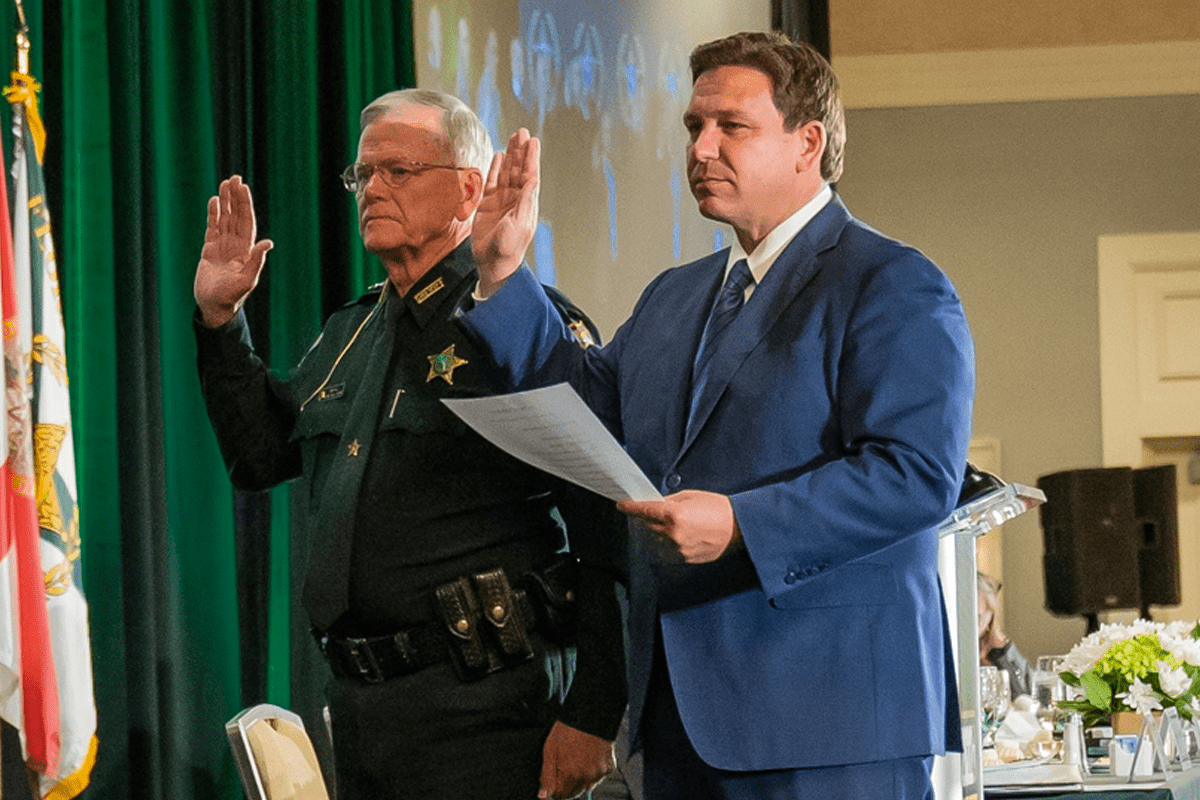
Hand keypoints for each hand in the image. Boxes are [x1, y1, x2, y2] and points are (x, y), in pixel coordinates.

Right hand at [193, 175, 273, 326]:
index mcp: (246, 250)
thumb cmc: (232, 297)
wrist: (214, 307)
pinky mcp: (209, 250)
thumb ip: (256, 261)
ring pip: (224, 219)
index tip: (242, 188)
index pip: (247, 221)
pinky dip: (213, 215)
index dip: (245, 204)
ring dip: (224, 202)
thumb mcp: (247, 280)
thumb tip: (268, 242)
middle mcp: (236, 245)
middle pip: (236, 215)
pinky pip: (212, 228)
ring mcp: (222, 246)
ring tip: (224, 184)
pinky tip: (213, 202)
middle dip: (235, 197)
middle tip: (234, 178)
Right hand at [472, 129, 538, 296]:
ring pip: (506, 172)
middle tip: (522, 132)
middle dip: (521, 151)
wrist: (493, 262)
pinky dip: (495, 168)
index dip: (531, 158)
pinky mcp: (488, 204)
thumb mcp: (519, 224)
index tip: (533, 141)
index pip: (530, 175)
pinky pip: (492, 182)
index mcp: (527, 203)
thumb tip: (533, 180)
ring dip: (510, 156)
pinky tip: (499, 156)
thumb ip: (526, 202)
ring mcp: (502, 200)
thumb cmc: (508, 247)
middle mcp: (516, 199)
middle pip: (519, 169)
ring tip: (513, 138)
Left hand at [538, 721, 613, 798]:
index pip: (559, 795)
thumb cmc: (569, 728)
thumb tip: (543, 795)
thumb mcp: (550, 749)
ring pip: (586, 786)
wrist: (591, 715)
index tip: (553, 780)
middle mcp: (585, 776)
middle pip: (573, 793)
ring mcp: (598, 772)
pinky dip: (593, 771)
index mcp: (569, 773)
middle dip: (566, 785)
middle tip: (565, 768)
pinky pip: (598, 776)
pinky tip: (589, 757)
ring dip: (580, 779)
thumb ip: (546, 775)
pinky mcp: (609, 767)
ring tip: (578, 759)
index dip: (554, 788)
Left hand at [617, 490, 739, 562]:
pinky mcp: (684, 559)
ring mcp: (678, 549)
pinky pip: (666, 551)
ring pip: (656, 540)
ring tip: (677, 525)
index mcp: (675, 515)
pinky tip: (680, 536)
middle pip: (648, 525)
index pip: (645, 511)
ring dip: (659, 532)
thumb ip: (669, 501)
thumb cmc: (717, 509)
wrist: (738, 529)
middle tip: (661, 512)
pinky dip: (667, 543)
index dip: (631, 507)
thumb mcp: (691, 496)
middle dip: (650, 518)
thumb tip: (655, 505)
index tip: (622, 505)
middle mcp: (673, 534)